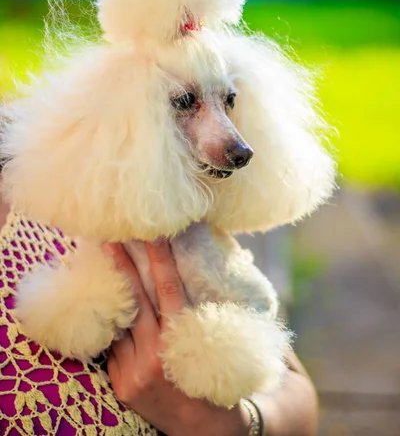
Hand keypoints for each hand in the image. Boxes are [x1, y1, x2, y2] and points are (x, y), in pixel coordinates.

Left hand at [104, 240, 251, 435]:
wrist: (203, 431)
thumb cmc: (215, 380)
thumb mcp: (212, 344)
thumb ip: (197, 313)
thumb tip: (193, 276)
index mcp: (182, 341)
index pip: (169, 289)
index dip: (161, 259)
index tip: (154, 234)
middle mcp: (154, 355)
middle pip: (136, 301)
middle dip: (123, 267)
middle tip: (111, 239)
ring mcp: (133, 371)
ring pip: (120, 324)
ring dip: (113, 296)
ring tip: (105, 267)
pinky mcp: (121, 384)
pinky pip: (114, 348)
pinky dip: (114, 329)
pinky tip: (109, 310)